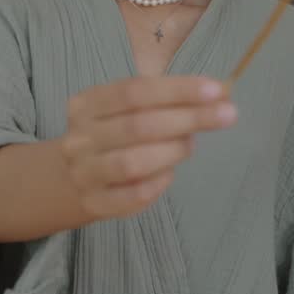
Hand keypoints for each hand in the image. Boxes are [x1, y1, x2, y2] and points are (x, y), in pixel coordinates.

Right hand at [59, 75, 236, 220]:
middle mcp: (81, 138)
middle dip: (188, 118)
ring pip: (134, 162)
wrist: (66, 182)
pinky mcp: (95, 203)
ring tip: (190, 146)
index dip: (178, 90)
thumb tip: (216, 97)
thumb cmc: (109, 137)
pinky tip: (168, 174)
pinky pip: (135, 195)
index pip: (135, 90)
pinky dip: (159, 183)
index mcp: (87, 104)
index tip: (217, 90)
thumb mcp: (122, 111)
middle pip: (139, 125)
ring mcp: (85, 173)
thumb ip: (162, 101)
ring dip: (172, 152)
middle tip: (226, 115)